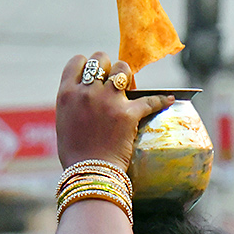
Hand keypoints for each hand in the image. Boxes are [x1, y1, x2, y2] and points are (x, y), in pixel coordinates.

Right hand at [55, 54, 172, 171]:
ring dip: (127, 76)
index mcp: (66, 93)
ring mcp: (108, 100)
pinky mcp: (128, 113)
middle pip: (101, 59)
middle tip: (113, 81)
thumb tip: (85, 95)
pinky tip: (170, 99)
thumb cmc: (75, 154)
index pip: (78, 62)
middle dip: (109, 67)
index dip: (88, 64)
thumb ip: (73, 103)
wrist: (90, 174)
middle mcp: (87, 92)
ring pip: (123, 69)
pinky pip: (150, 100)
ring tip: (131, 88)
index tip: (95, 73)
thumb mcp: (64, 122)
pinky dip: (162, 100)